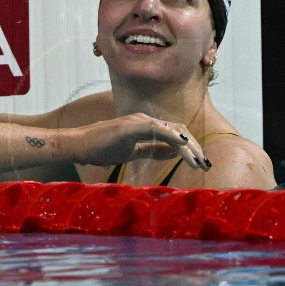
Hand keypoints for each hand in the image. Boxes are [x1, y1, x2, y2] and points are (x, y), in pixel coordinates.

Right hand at [75, 113, 209, 169]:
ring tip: (198, 163)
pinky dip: (173, 138)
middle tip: (205, 165)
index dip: (191, 147)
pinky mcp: (131, 126)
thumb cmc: (101, 147)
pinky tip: (184, 147)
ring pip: (173, 131)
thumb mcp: (132, 151)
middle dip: (196, 148)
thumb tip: (174, 153)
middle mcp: (144, 120)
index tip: (200, 163)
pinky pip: (158, 130)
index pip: (176, 133)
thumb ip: (153, 150)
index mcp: (145, 126)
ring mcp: (138, 121)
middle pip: (180, 130)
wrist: (79, 145)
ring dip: (189, 147)